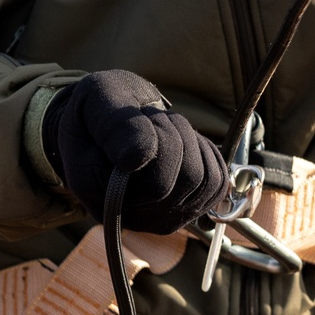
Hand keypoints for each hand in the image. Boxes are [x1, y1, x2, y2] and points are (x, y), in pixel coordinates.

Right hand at [41, 70, 227, 233]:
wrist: (109, 117)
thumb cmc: (101, 105)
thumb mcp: (99, 97)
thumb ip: (115, 124)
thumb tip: (136, 157)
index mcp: (98, 192)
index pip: (157, 182)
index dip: (159, 136)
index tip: (137, 115)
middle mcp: (128, 216)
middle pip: (188, 179)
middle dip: (176, 133)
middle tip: (148, 119)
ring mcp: (159, 217)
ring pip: (205, 180)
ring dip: (190, 140)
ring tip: (160, 130)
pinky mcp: (183, 210)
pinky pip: (216, 182)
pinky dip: (205, 152)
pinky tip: (178, 143)